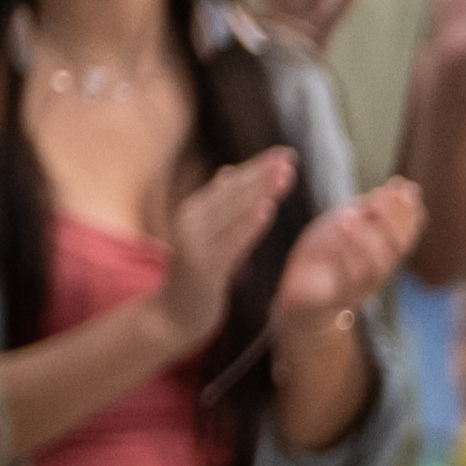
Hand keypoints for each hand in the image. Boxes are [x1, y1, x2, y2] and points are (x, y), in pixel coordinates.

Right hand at [157, 148, 301, 342]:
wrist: (175, 312)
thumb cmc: (195, 269)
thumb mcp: (205, 233)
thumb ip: (218, 204)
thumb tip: (229, 171)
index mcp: (193, 210)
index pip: (230, 184)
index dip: (257, 167)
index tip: (285, 152)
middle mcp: (190, 222)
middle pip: (232, 194)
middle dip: (262, 174)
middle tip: (290, 157)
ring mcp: (195, 245)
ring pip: (233, 215)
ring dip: (260, 193)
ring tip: (284, 177)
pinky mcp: (203, 267)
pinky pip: (231, 243)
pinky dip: (248, 226)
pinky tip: (266, 210)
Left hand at [271, 175, 423, 348]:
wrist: (300, 292)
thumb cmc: (326, 255)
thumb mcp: (346, 223)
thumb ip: (372, 209)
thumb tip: (405, 185)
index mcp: (385, 252)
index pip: (409, 232)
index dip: (410, 211)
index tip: (404, 188)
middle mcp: (379, 270)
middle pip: (397, 249)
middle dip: (392, 221)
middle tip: (381, 197)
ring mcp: (361, 286)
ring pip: (375, 266)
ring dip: (365, 239)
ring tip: (349, 214)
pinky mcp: (337, 298)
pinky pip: (348, 281)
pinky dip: (344, 257)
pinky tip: (337, 236)